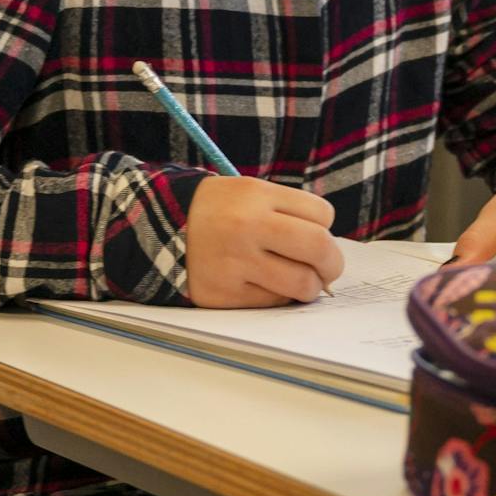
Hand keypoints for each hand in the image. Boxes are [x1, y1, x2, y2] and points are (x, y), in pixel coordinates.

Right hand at [184, 176, 344, 307]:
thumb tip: (329, 254)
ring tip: (300, 281)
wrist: (163, 228)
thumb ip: (289, 213)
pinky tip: (266, 285)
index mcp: (256, 195)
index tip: (314, 233)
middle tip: (326, 268)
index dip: (324, 227)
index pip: (322, 214)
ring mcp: (235, 262)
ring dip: (310, 286)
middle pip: (320, 248)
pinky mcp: (225, 294)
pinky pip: (274, 302)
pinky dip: (279, 297)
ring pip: (302, 284)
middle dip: (332, 263)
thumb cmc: (219, 211)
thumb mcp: (249, 193)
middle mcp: (247, 226)